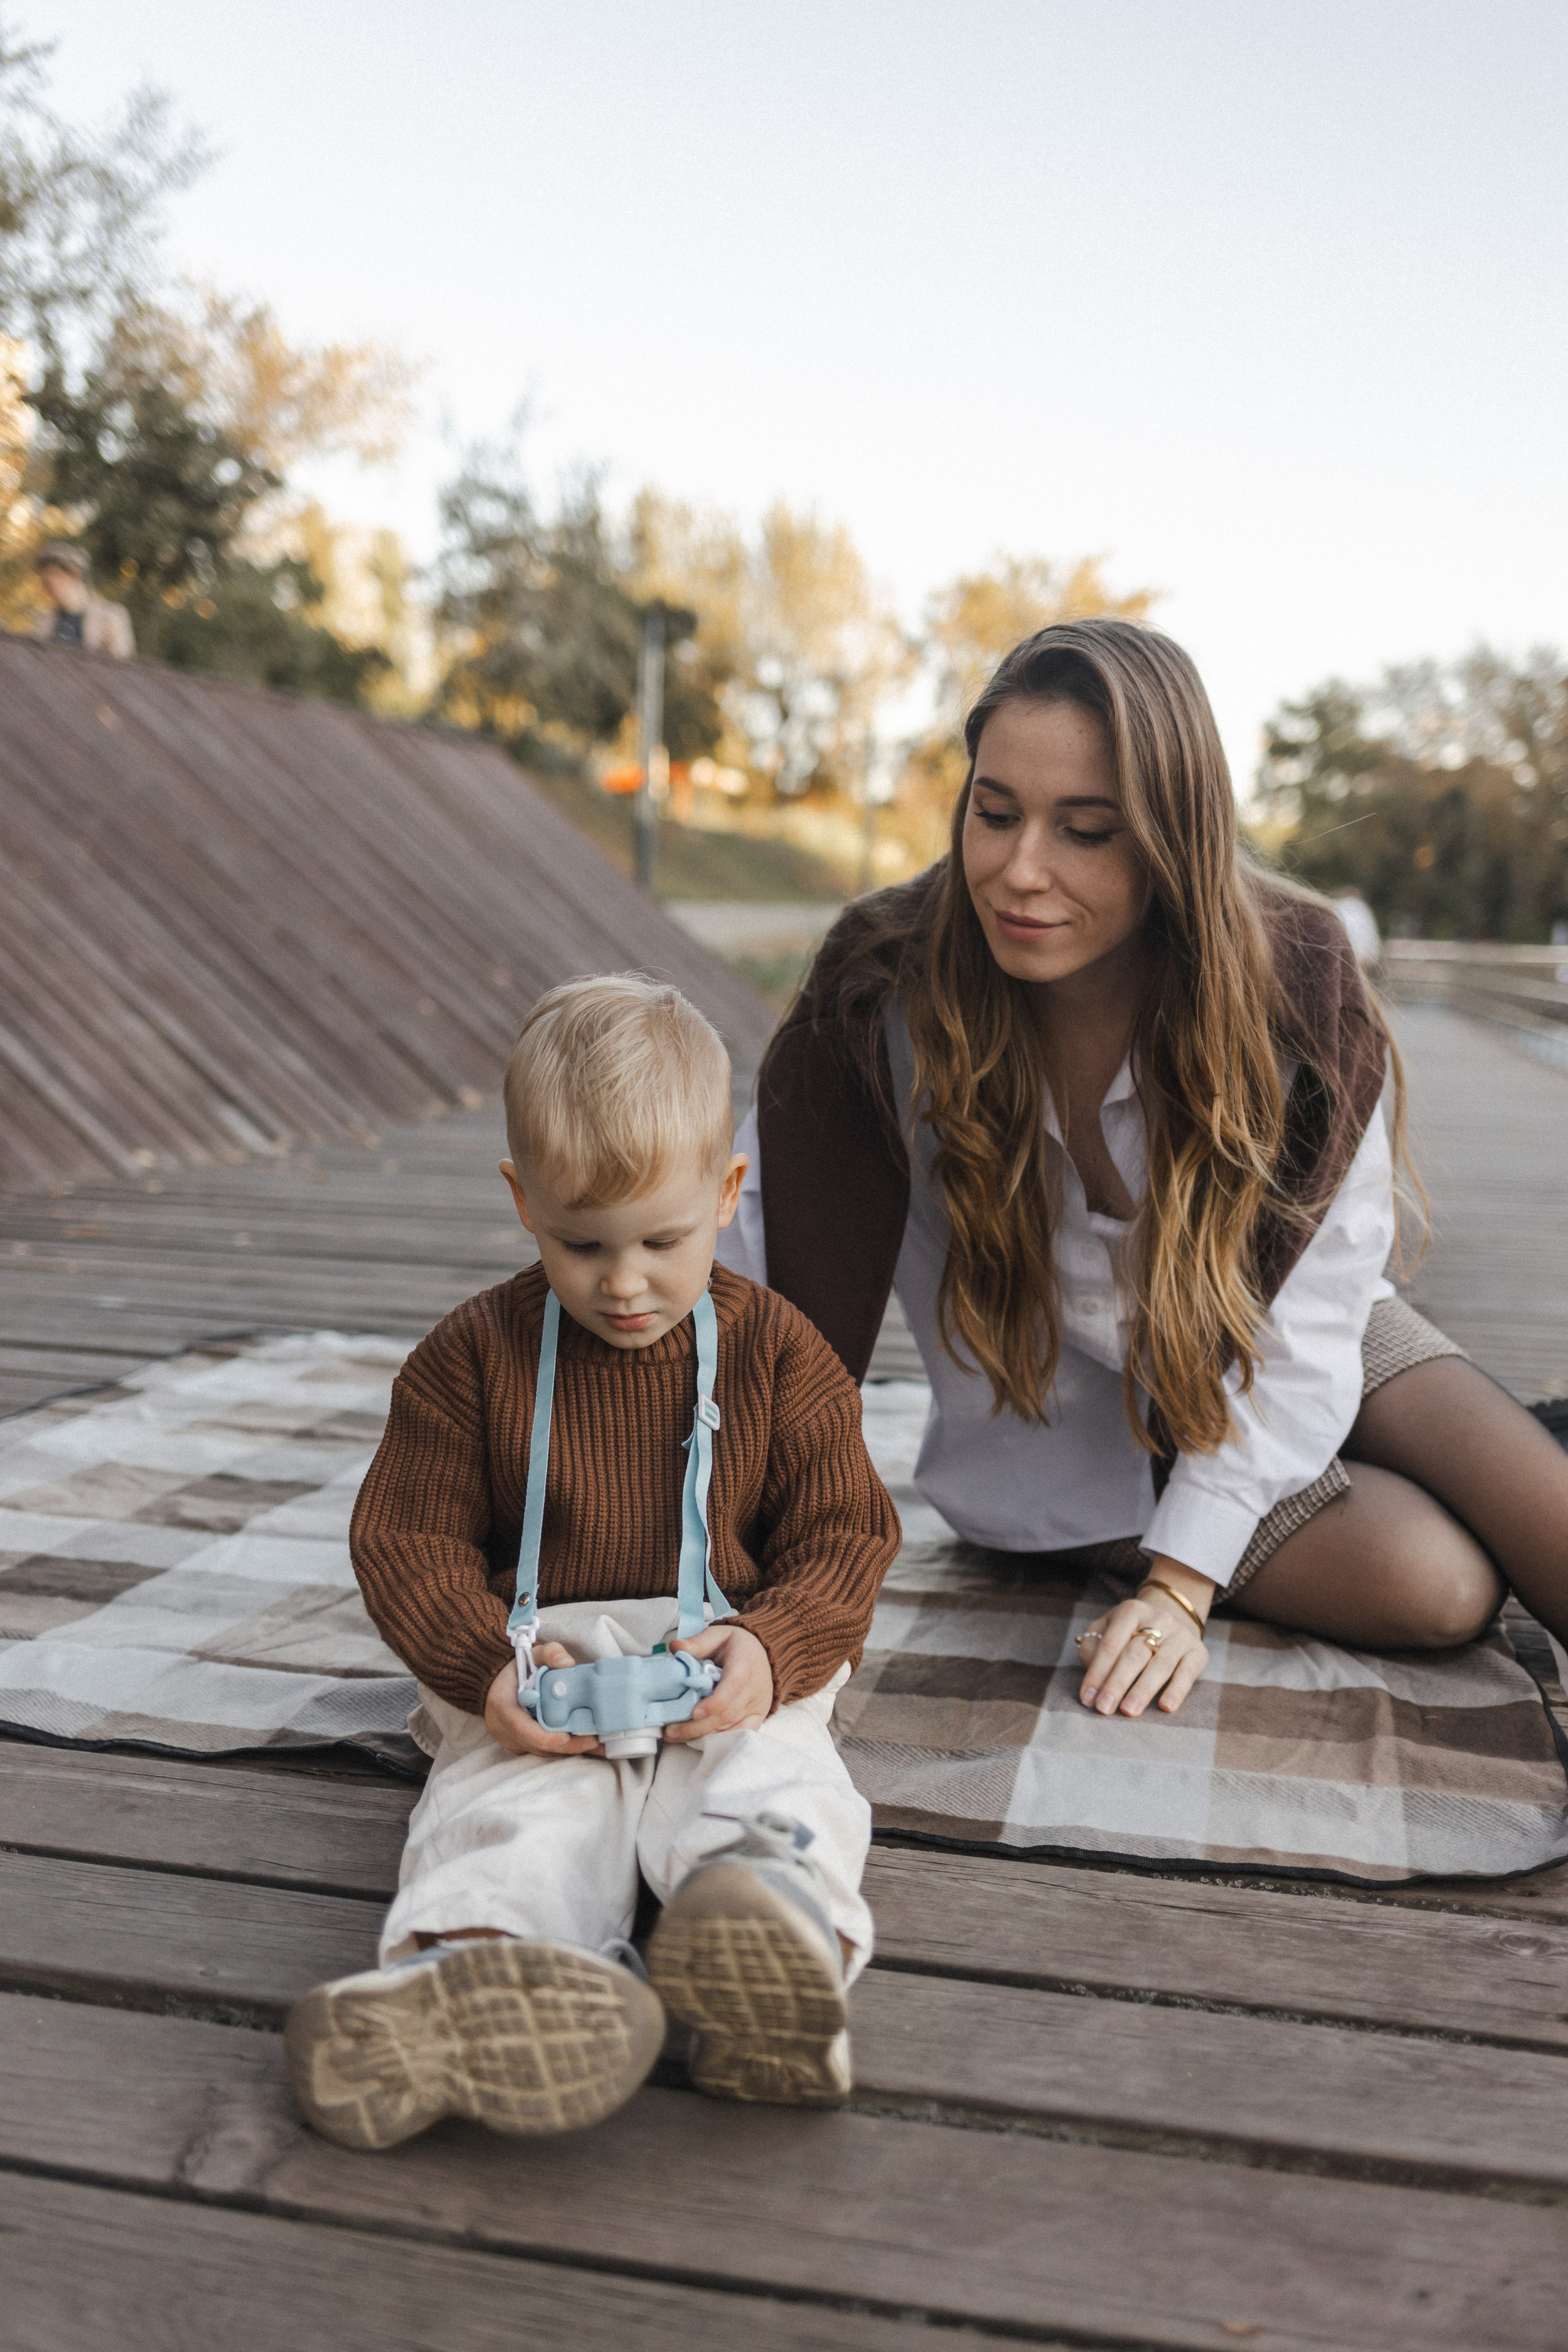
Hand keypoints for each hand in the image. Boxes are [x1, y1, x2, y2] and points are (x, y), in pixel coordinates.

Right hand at [484, 1646, 603, 1756]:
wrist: (502, 1685)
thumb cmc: (518, 1670)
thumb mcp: (532, 1654)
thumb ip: (549, 1653)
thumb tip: (568, 1663)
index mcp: (503, 1707)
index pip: (521, 1728)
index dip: (544, 1737)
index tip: (566, 1736)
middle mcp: (505, 1730)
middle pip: (538, 1746)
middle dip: (567, 1746)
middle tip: (595, 1742)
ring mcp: (514, 1742)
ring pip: (544, 1753)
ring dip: (571, 1750)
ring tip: (600, 1746)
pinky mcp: (524, 1747)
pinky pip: (546, 1753)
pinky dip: (567, 1750)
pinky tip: (590, 1747)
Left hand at [663, 1620, 773, 1740]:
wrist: (766, 1654)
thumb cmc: (737, 1645)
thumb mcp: (718, 1634)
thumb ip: (697, 1642)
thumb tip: (675, 1648)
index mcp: (746, 1662)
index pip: (733, 1686)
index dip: (715, 1702)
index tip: (695, 1712)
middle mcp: (755, 1687)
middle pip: (728, 1713)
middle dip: (698, 1726)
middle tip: (671, 1731)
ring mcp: (758, 1705)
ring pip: (731, 1726)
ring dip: (703, 1735)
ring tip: (676, 1736)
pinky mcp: (758, 1717)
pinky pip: (739, 1734)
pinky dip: (719, 1740)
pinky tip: (698, 1742)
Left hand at [1076, 1559, 1212, 1718]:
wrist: (1173, 1617)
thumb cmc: (1130, 1633)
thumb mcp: (1108, 1629)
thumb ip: (1094, 1647)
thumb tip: (1092, 1674)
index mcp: (1131, 1611)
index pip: (1111, 1644)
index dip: (1097, 1672)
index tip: (1087, 1698)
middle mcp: (1158, 1618)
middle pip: (1134, 1654)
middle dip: (1117, 1683)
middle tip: (1104, 1708)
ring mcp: (1180, 1635)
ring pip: (1160, 1664)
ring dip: (1143, 1690)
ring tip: (1128, 1711)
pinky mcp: (1198, 1651)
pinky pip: (1187, 1673)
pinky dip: (1177, 1690)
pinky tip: (1165, 1706)